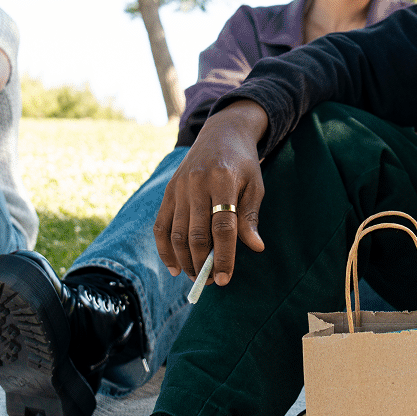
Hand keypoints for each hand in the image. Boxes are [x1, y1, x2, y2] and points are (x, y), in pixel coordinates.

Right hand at [153, 100, 269, 285]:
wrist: (221, 133)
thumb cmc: (243, 163)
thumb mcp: (255, 185)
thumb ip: (250, 217)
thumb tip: (255, 247)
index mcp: (224, 180)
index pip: (223, 227)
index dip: (224, 256)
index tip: (226, 279)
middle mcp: (197, 184)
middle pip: (196, 234)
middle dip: (203, 264)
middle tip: (212, 282)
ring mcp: (179, 188)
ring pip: (177, 233)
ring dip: (185, 261)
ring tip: (197, 277)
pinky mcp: (168, 192)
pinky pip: (161, 226)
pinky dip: (164, 249)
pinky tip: (174, 267)